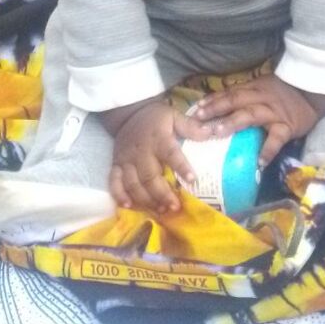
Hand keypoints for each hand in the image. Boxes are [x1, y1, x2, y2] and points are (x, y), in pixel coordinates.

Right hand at [109, 100, 209, 215]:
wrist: (129, 114)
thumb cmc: (156, 118)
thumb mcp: (174, 116)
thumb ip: (190, 126)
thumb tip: (210, 133)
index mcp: (158, 138)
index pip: (171, 153)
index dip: (181, 166)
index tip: (192, 179)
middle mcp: (141, 151)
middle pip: (150, 176)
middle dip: (162, 193)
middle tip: (175, 206)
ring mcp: (126, 160)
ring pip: (133, 183)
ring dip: (146, 199)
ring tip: (160, 209)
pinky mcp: (116, 165)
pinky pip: (114, 182)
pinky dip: (119, 194)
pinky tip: (128, 206)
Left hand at [193, 74, 319, 165]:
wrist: (313, 92)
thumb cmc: (285, 92)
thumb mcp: (263, 87)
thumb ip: (245, 96)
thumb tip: (220, 110)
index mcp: (253, 89)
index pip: (229, 93)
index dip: (212, 100)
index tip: (194, 109)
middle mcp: (260, 98)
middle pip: (235, 101)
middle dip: (215, 110)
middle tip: (198, 120)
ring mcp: (273, 112)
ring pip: (250, 115)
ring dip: (233, 123)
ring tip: (217, 133)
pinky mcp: (287, 126)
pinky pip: (276, 138)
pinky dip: (268, 149)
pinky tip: (259, 162)